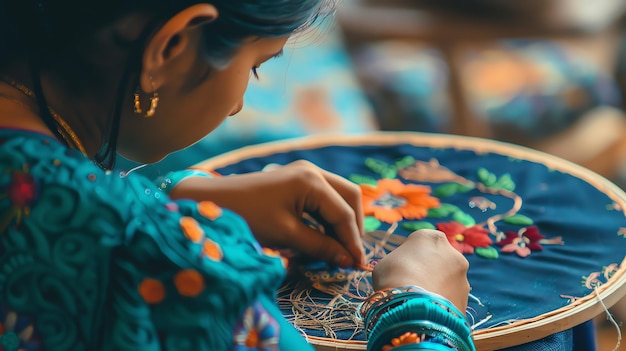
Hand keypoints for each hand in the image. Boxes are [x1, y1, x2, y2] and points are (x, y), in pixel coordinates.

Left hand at [170, 160, 364, 267]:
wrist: (212, 202)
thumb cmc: (248, 217)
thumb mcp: (286, 235)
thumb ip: (321, 247)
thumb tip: (349, 260)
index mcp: (312, 181)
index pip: (344, 213)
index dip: (353, 241)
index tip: (357, 265)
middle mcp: (313, 171)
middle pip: (349, 198)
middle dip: (352, 227)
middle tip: (350, 255)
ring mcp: (304, 174)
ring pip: (337, 198)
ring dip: (340, 223)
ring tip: (337, 250)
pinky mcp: (295, 181)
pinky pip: (322, 199)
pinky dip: (326, 218)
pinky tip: (321, 238)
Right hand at [372, 229, 469, 312]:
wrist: (412, 306)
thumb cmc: (393, 276)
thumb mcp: (386, 263)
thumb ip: (398, 263)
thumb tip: (400, 272)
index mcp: (432, 238)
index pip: (424, 243)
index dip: (414, 256)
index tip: (404, 268)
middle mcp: (453, 253)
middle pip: (440, 262)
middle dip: (431, 272)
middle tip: (414, 286)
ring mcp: (463, 278)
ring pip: (449, 282)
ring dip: (439, 289)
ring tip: (420, 303)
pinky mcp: (466, 300)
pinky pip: (451, 301)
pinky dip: (442, 306)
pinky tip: (428, 313)